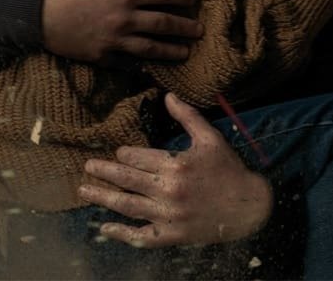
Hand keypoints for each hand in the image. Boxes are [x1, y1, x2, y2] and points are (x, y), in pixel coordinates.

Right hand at [43, 0, 201, 64]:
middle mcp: (124, 19)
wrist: (28, 14)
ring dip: (171, 50)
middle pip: (163, 24)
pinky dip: (143, 66)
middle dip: (184, 27)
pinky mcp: (101, 56)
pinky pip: (128, 64)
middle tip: (200, 30)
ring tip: (186, 53)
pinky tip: (154, 67)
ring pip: (150, 48)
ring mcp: (113, 41)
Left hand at [78, 93, 273, 247]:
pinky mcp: (171, 235)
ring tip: (84, 190)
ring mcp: (168, 215)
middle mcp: (169, 190)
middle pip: (127, 180)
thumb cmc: (229, 170)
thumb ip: (188, 116)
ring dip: (103, 197)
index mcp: (177, 164)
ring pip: (127, 205)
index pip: (139, 158)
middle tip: (88, 166)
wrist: (248, 207)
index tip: (119, 154)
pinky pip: (140, 236)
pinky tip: (105, 228)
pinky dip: (121, 233)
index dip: (125, 155)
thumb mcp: (211, 138)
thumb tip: (167, 96)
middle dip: (104, 171)